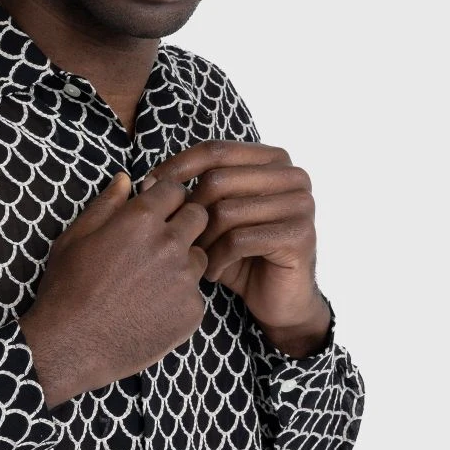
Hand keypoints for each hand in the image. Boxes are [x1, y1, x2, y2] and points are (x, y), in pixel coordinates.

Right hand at [19, 170, 211, 407]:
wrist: (71, 347)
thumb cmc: (66, 290)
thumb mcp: (74, 239)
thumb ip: (105, 205)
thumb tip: (125, 179)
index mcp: (140, 219)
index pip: (176, 189)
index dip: (165, 199)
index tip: (156, 212)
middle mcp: (169, 244)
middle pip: (199, 217)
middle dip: (183, 223)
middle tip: (158, 244)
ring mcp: (184, 279)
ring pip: (200, 256)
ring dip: (183, 262)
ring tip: (151, 282)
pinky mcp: (192, 311)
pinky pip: (195, 294)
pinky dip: (178, 299)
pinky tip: (151, 309)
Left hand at [141, 140, 330, 348]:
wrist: (277, 299)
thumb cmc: (240, 255)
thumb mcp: (213, 217)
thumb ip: (191, 193)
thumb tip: (149, 181)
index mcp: (273, 160)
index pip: (215, 150)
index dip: (177, 167)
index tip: (148, 188)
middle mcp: (293, 175)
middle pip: (217, 181)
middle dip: (191, 214)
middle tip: (182, 241)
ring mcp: (301, 203)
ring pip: (226, 212)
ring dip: (202, 241)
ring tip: (197, 259)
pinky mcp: (300, 235)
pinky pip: (239, 240)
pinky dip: (217, 260)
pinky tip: (212, 273)